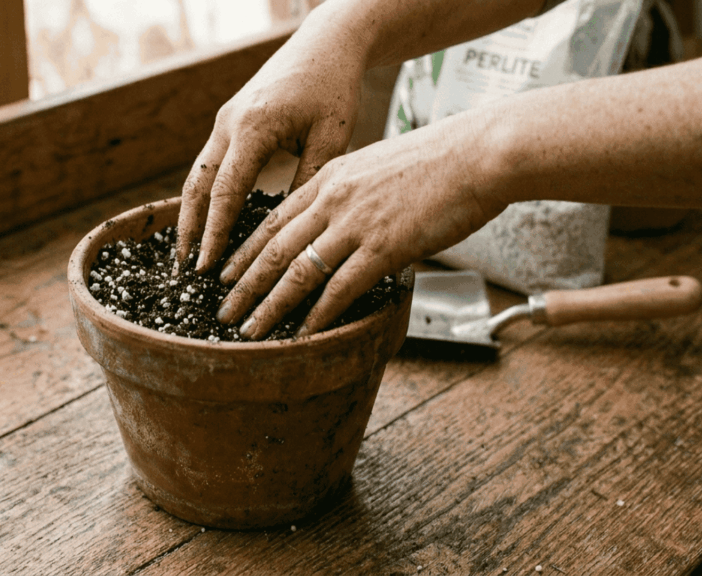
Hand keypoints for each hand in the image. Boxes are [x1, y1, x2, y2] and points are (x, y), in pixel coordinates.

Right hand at [175, 11, 370, 273]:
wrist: (325, 43)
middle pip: (197, 186)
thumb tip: (291, 229)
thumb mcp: (333, 136)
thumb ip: (310, 179)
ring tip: (189, 254)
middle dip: (189, 230)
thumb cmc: (335, 86)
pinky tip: (207, 222)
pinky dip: (205, 196)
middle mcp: (229, 124)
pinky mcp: (229, 122)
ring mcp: (225, 122)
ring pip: (198, 176)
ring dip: (191, 215)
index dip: (215, 233)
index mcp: (253, 127)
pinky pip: (210, 165)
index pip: (226, 191)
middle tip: (186, 272)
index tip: (207, 268)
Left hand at [215, 113, 507, 338]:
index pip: (273, 219)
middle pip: (273, 249)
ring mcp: (355, 223)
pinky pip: (340, 288)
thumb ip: (353, 193)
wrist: (478, 152)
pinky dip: (318, 315)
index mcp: (330, 178)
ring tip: (249, 331)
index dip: (244, 251)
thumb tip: (343, 222)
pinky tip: (303, 334)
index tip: (224, 273)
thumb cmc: (439, 160)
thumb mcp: (378, 166)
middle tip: (223, 313)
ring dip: (269, 307)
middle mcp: (333, 199)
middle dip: (242, 286)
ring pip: (296, 271)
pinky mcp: (383, 246)